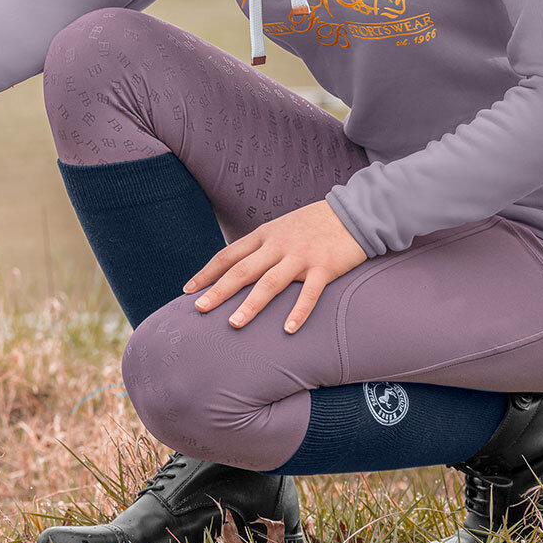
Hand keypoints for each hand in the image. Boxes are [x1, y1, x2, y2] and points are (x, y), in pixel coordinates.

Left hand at [185, 199, 365, 333]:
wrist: (353, 212)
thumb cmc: (313, 224)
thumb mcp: (280, 228)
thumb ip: (260, 247)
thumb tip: (236, 267)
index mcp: (264, 235)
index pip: (228, 255)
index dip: (207, 273)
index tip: (188, 290)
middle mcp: (278, 245)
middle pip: (243, 270)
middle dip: (219, 290)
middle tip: (199, 309)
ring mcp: (301, 256)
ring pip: (271, 283)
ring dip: (251, 305)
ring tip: (234, 324)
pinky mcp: (325, 267)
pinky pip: (310, 293)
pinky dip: (299, 312)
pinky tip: (288, 330)